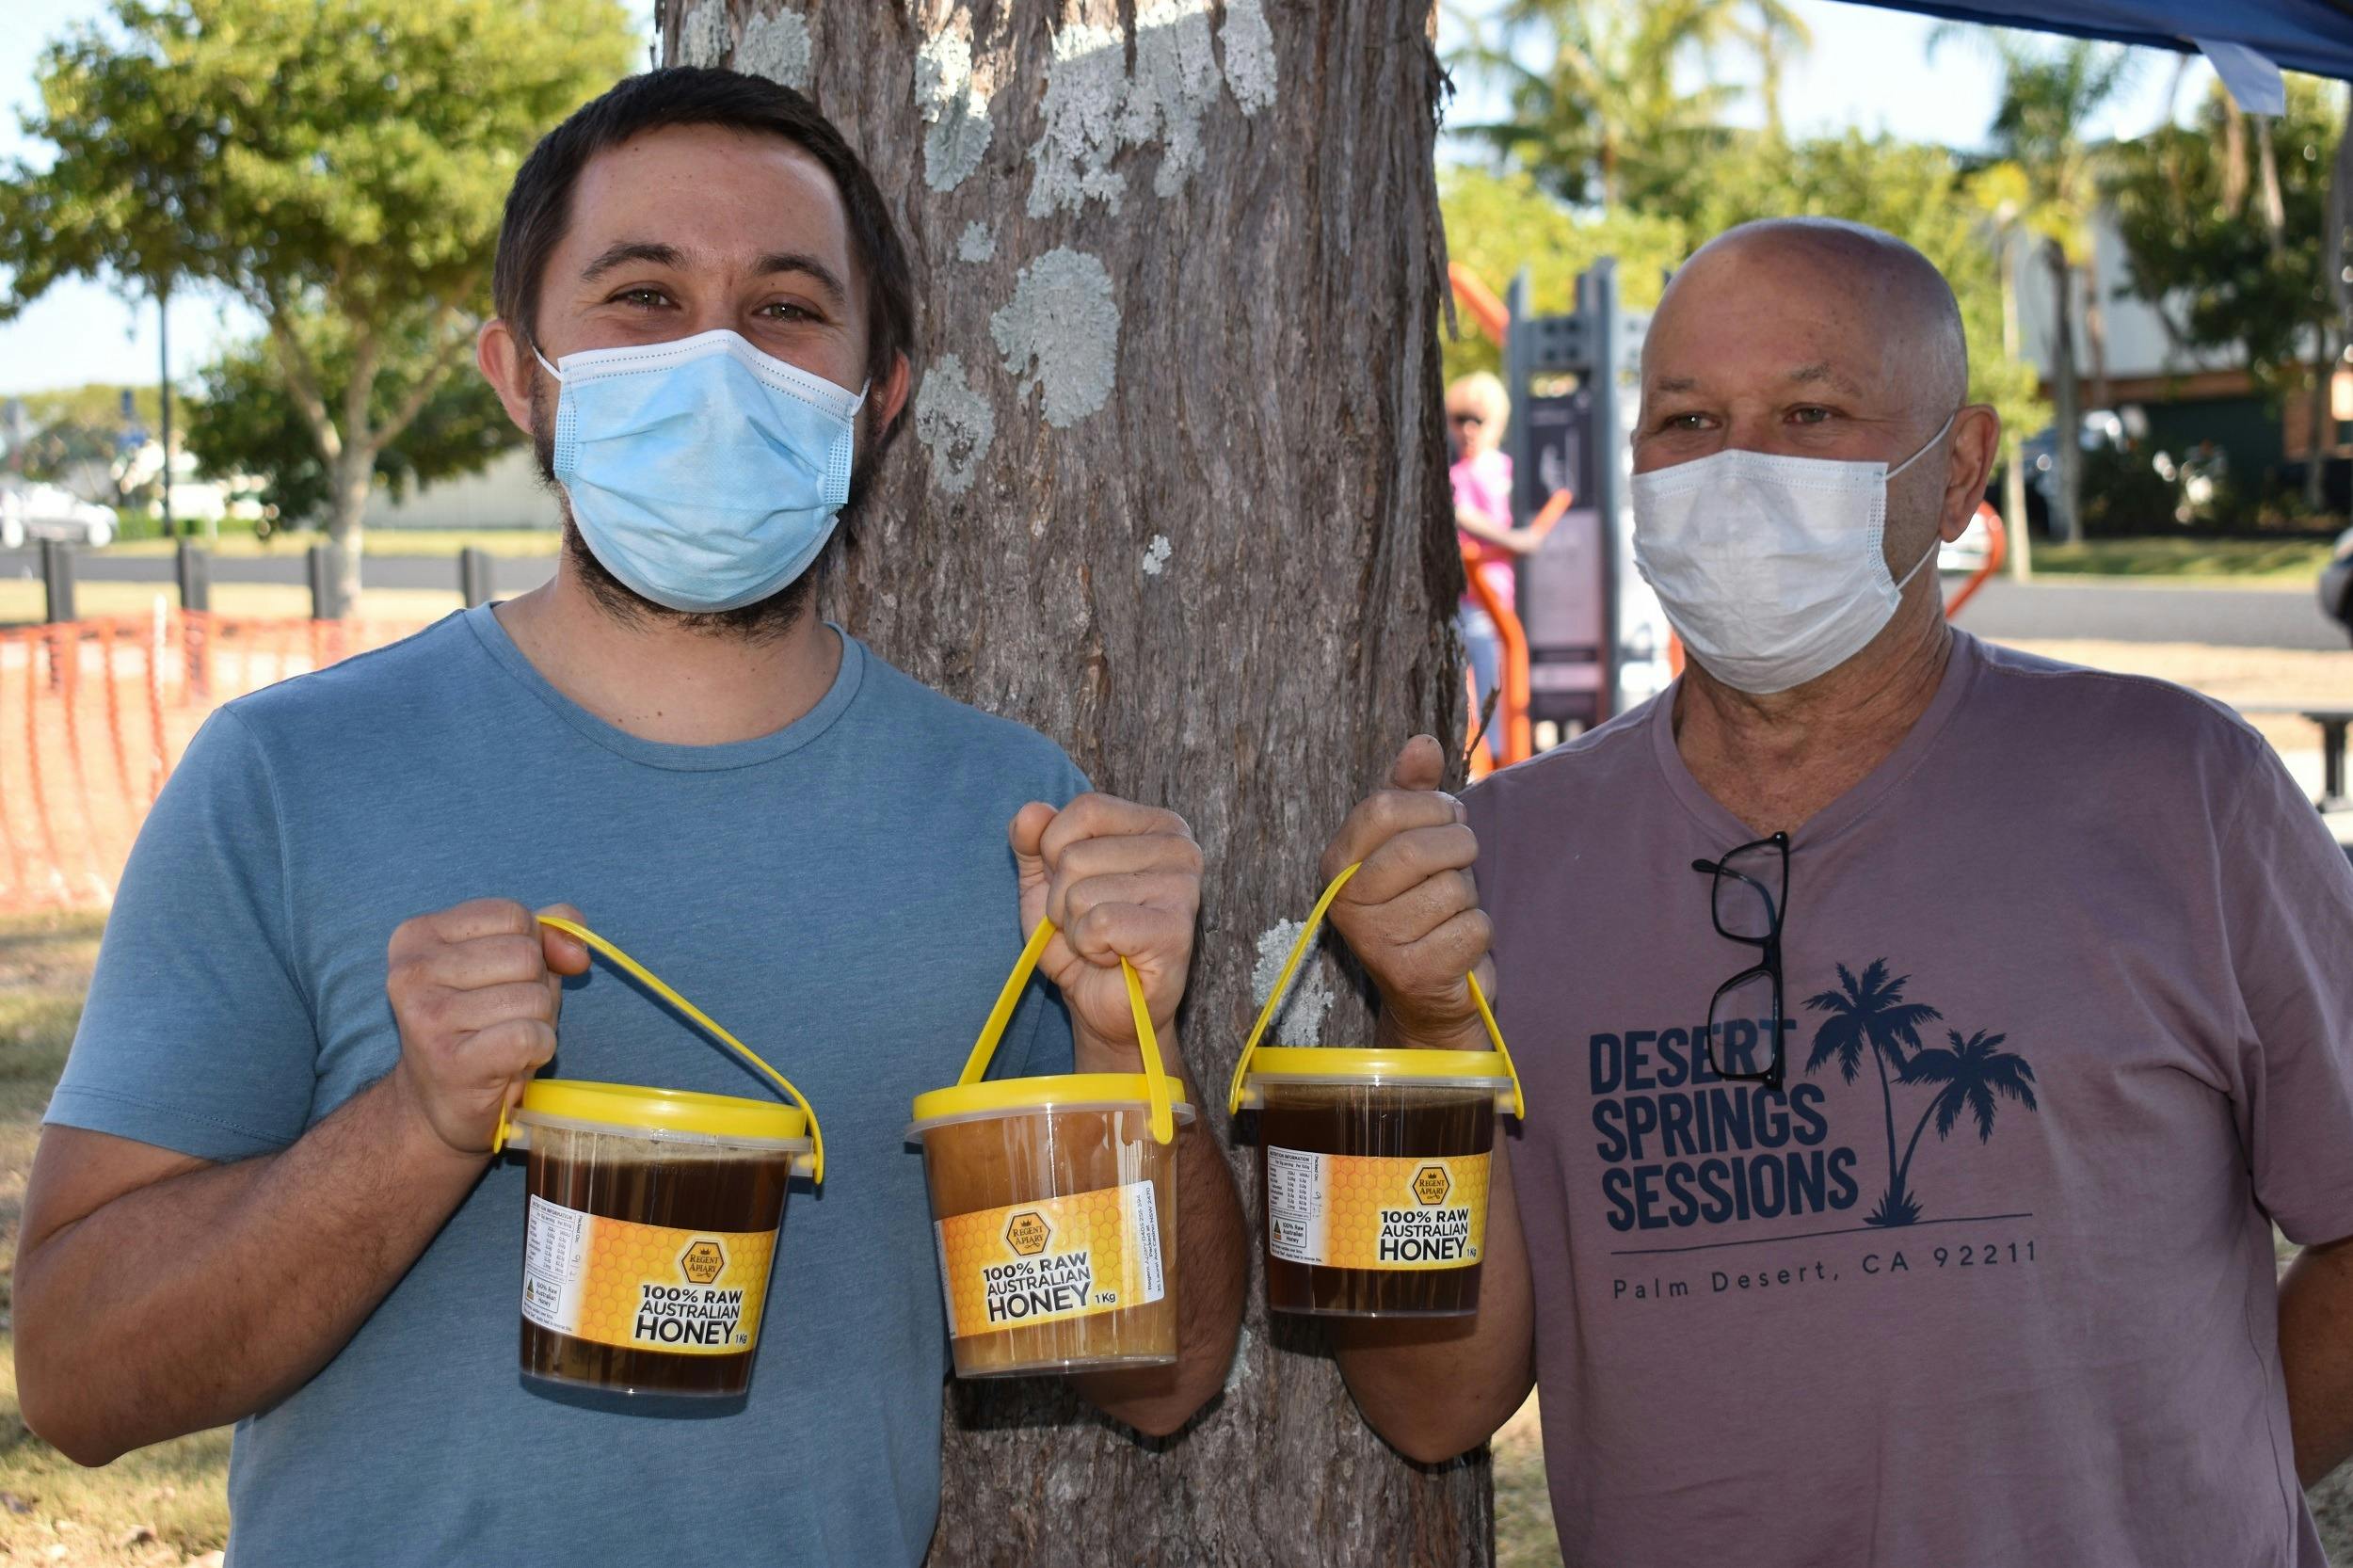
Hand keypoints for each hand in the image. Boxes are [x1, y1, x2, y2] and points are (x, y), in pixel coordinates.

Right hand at [384, 899, 590, 1156]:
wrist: (440, 1102)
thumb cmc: (480, 1023)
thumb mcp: (510, 965)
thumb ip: (548, 934)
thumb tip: (577, 951)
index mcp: (418, 935)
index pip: (513, 915)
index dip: (531, 948)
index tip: (502, 980)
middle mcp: (412, 971)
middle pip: (525, 955)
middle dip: (535, 987)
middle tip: (504, 1017)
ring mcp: (426, 1017)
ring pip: (534, 996)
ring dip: (537, 1021)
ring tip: (503, 1039)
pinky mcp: (450, 1060)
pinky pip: (530, 1035)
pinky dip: (539, 1047)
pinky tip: (513, 1060)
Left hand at [1009, 795, 1201, 1072]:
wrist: (1105, 1006)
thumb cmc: (1082, 939)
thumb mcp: (1044, 884)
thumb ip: (1033, 842)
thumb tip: (1029, 811)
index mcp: (1155, 824)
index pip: (1085, 809)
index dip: (1055, 852)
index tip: (1073, 886)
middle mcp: (1180, 847)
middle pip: (1075, 854)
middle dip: (1061, 900)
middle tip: (1091, 925)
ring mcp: (1183, 887)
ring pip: (1081, 893)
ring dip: (1075, 929)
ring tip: (1102, 943)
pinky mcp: (1176, 929)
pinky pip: (1099, 923)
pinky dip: (1090, 947)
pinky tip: (1114, 958)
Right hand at [1319, 735, 1493, 1051]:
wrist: (1428, 993)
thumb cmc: (1419, 902)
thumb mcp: (1409, 841)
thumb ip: (1412, 790)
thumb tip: (1422, 742)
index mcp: (1337, 865)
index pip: (1384, 808)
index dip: (1431, 806)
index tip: (1448, 816)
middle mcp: (1347, 905)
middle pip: (1420, 848)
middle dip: (1458, 846)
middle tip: (1463, 856)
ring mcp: (1378, 943)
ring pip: (1453, 889)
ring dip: (1468, 895)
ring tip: (1451, 909)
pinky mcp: (1416, 975)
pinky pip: (1472, 928)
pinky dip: (1478, 931)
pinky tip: (1458, 942)